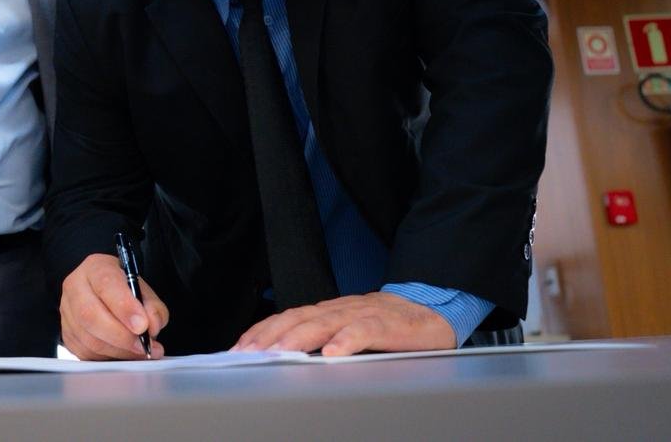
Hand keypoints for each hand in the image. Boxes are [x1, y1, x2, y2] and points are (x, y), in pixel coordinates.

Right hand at [59, 253, 169, 359]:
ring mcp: (67, 313)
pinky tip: (124, 353)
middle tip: (144, 345)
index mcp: (95, 268)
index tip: (142, 326)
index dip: (125, 307)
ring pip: (89, 339)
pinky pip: (87, 353)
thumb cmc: (123, 290)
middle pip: (91, 315)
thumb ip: (152, 307)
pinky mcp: (67, 335)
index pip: (106, 284)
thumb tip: (151, 327)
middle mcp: (75, 287)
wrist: (103, 294)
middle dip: (122, 336)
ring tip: (140, 351)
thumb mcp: (143, 289)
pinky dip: (109, 357)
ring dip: (119, 351)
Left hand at [231, 292, 455, 356]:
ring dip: (300, 338)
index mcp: (327, 312)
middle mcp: (340, 309)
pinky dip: (348, 340)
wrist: (431, 309)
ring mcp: (363, 313)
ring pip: (326, 322)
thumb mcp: (347, 332)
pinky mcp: (389, 323)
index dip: (262, 331)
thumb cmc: (385, 325)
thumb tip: (284, 361)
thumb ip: (320, 341)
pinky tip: (334, 353)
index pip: (286, 318)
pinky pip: (366, 330)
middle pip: (298, 318)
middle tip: (249, 354)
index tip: (239, 349)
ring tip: (281, 354)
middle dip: (270, 336)